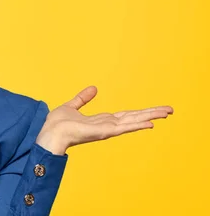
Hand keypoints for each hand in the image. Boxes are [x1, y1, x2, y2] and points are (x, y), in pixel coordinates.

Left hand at [36, 86, 173, 154]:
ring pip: (133, 122)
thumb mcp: (72, 106)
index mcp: (102, 120)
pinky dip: (137, 125)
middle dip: (152, 114)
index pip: (126, 115)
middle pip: (134, 118)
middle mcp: (107, 125)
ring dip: (150, 117)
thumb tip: (94, 88)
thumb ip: (83, 98)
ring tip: (166, 113)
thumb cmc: (57, 124)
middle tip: (170, 110)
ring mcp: (107, 130)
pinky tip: (150, 124)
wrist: (49, 132)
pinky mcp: (103, 132)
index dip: (141, 112)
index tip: (155, 110)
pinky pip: (123, 128)